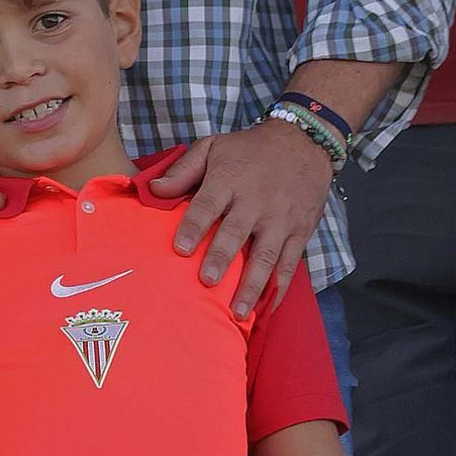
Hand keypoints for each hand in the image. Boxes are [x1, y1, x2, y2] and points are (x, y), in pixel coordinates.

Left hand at [150, 119, 333, 314]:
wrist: (303, 143)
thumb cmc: (249, 150)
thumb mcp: (213, 147)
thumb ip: (183, 170)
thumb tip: (153, 189)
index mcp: (229, 180)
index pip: (208, 205)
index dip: (194, 226)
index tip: (181, 249)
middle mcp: (256, 202)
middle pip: (236, 232)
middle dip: (222, 258)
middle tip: (208, 281)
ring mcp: (280, 219)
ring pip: (266, 255)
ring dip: (252, 284)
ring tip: (238, 312)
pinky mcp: (300, 232)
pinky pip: (290, 263)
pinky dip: (279, 287)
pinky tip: (267, 308)